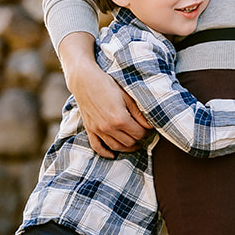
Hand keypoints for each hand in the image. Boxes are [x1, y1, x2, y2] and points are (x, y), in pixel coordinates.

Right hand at [60, 37, 152, 156]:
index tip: (149, 128)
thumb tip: (149, 125)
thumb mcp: (126, 96)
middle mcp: (108, 128)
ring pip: (116, 147)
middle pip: (129, 142)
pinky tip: (113, 154)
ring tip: (133, 141)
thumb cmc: (107, 85)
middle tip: (142, 133)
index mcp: (120, 119)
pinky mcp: (90, 130)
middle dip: (138, 139)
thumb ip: (138, 113)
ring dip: (126, 147)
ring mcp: (98, 130)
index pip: (139, 134)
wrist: (84, 80)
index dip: (146, 132)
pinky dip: (105, 153)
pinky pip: (97, 147)